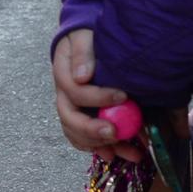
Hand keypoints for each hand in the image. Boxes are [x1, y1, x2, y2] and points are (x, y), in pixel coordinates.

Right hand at [52, 30, 139, 161]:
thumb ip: (82, 53)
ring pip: (77, 134)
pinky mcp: (82, 118)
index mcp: (62, 74)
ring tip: (130, 153)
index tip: (123, 95)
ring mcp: (72, 109)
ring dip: (101, 146)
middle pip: (69, 119)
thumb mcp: (83, 37)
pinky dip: (101, 149)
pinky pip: (85, 140)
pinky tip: (118, 154)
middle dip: (92, 130)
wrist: (84, 44)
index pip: (74, 91)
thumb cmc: (86, 39)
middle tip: (114, 133)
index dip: (97, 97)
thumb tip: (81, 75)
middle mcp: (63, 95)